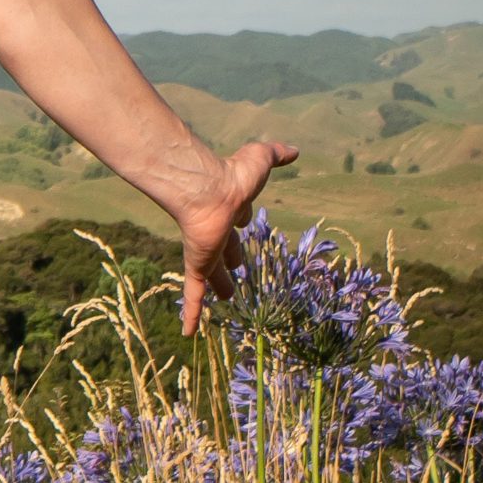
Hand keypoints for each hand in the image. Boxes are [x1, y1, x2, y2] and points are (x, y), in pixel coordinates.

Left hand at [174, 138, 298, 337]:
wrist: (209, 191)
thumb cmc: (234, 175)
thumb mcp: (261, 160)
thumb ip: (275, 154)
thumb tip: (295, 150)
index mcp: (231, 209)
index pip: (240, 217)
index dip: (243, 218)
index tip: (245, 221)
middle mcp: (218, 231)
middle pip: (226, 248)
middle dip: (231, 257)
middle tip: (236, 268)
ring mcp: (206, 251)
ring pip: (211, 275)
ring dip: (217, 286)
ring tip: (227, 298)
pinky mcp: (198, 267)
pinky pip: (194, 297)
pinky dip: (191, 315)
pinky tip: (187, 333)